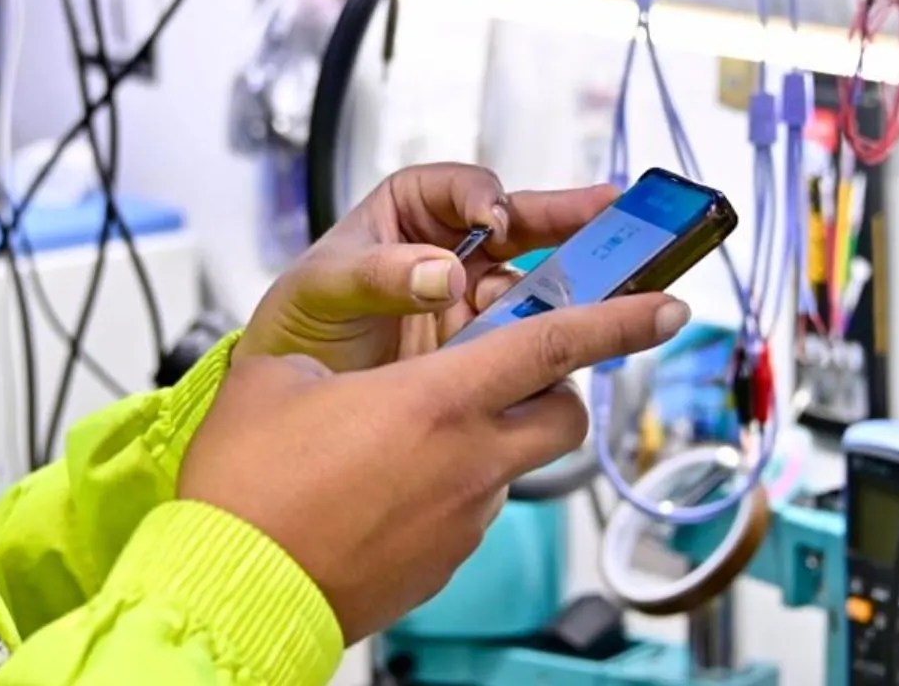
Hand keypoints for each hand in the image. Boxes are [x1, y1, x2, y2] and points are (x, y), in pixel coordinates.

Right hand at [180, 291, 691, 642]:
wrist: (230, 593)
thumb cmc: (246, 490)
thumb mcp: (278, 380)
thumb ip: (337, 351)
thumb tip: (358, 350)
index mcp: (437, 402)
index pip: (556, 347)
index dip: (621, 320)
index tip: (668, 305)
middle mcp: (468, 462)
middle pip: (565, 415)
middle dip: (563, 386)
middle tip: (517, 366)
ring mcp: (463, 520)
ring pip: (515, 463)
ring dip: (495, 437)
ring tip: (419, 432)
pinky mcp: (445, 564)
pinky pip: (472, 509)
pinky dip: (454, 485)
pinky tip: (391, 485)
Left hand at [238, 163, 619, 371]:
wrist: (290, 403)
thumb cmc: (296, 327)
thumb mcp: (321, 291)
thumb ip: (376, 277)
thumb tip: (441, 272)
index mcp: (409, 213)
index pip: (458, 188)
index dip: (481, 198)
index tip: (491, 221)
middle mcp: (451, 249)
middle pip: (521, 222)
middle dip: (569, 216)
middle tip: (615, 210)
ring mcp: (474, 301)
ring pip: (535, 279)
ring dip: (568, 282)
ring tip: (604, 287)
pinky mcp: (484, 349)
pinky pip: (528, 336)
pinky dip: (549, 337)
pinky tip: (565, 343)